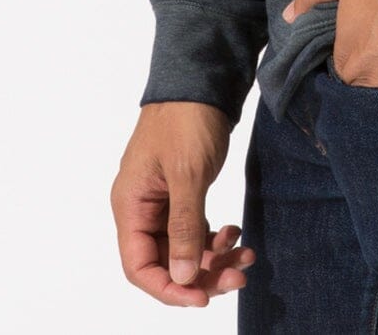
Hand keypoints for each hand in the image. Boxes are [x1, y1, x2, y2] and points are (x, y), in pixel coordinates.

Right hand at [111, 100, 256, 306]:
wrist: (202, 79)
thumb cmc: (186, 119)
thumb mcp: (187, 173)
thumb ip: (183, 226)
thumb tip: (181, 275)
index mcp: (131, 205)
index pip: (139, 265)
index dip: (168, 288)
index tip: (201, 297)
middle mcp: (143, 208)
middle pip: (166, 261)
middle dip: (201, 274)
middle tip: (239, 276)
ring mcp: (163, 202)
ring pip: (184, 248)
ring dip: (214, 258)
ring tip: (247, 254)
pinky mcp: (183, 193)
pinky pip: (196, 230)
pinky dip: (216, 238)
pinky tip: (236, 232)